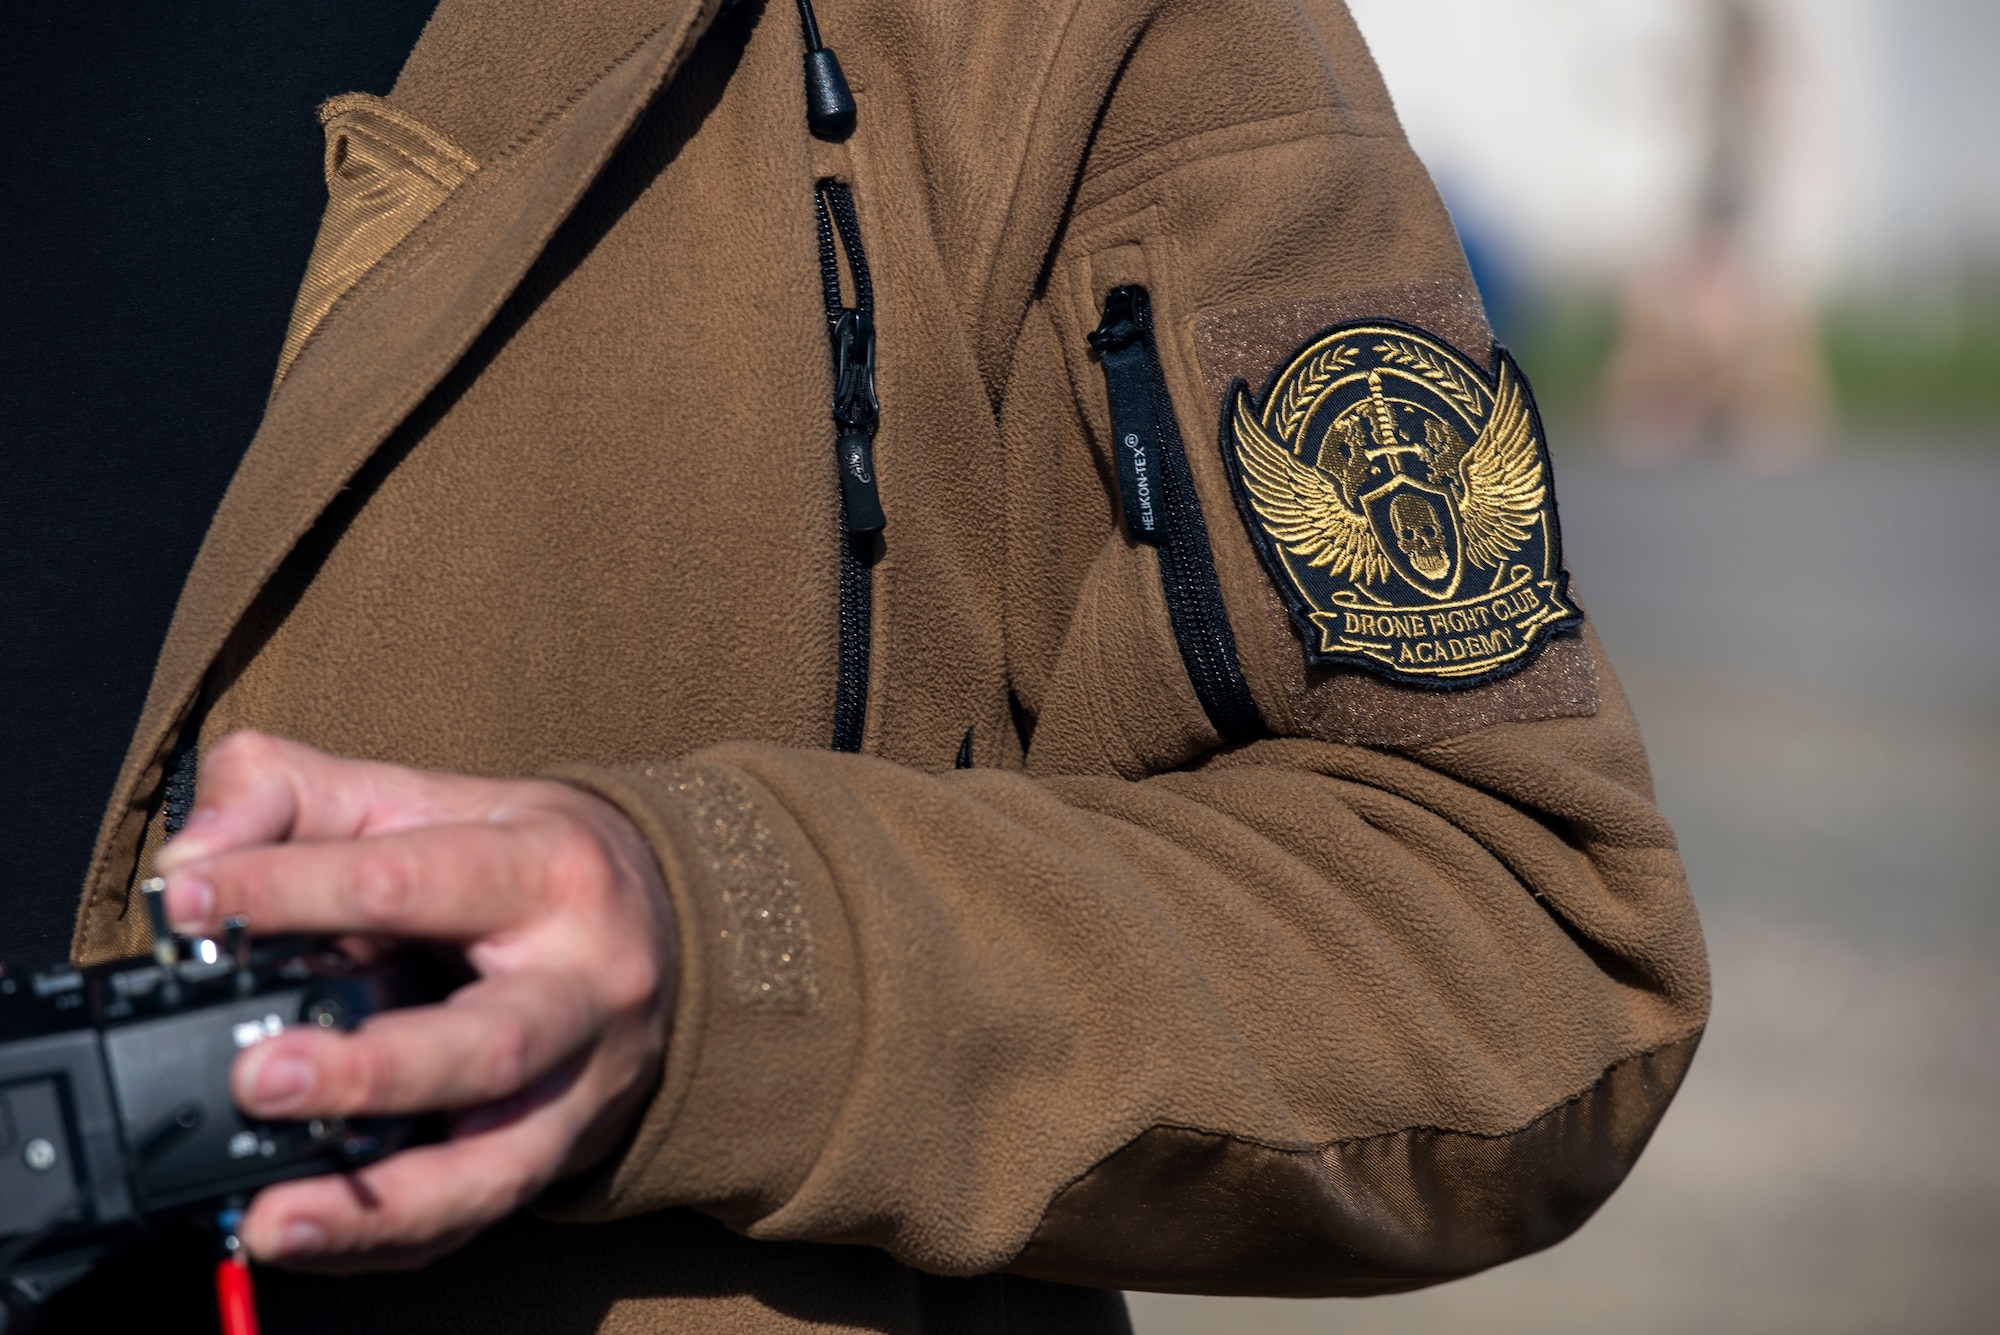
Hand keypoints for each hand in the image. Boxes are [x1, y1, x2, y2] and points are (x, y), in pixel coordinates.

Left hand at [155, 731, 677, 1271]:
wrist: (664, 915)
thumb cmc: (521, 855)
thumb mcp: (418, 795)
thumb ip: (290, 795)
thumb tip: (194, 858)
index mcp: (549, 870)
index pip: (412, 880)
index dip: (290, 889)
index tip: (186, 903)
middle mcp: (586, 982)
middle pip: (491, 1043)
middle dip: (372, 1072)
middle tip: (259, 1079)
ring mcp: (586, 1079)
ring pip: (498, 1161)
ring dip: (383, 1201)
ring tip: (278, 1217)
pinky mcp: (566, 1147)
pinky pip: (478, 1213)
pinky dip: (387, 1241)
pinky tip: (309, 1238)